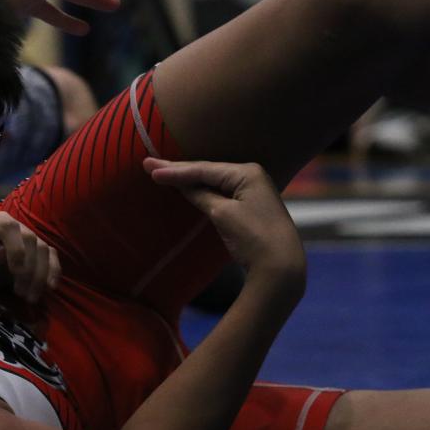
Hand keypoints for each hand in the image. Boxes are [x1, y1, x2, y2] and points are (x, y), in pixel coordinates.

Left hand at [0, 212, 61, 302]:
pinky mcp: (29, 250)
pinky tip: (49, 288)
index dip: (17, 248)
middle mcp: (4, 224)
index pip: (7, 227)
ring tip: (30, 298)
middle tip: (22, 295)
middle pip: (29, 238)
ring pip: (42, 248)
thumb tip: (3, 253)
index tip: (16, 273)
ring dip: (41, 274)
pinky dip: (52, 271)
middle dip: (30, 269)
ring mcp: (19, 236)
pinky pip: (49, 256)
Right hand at [145, 158, 305, 290]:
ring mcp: (252, 190)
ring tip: (163, 171)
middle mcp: (251, 176)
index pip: (203, 169)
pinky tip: (188, 186)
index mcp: (246, 173)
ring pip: (213, 181)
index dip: (175, 171)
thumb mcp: (222, 213)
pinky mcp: (250, 205)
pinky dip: (202, 189)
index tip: (149, 169)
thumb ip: (201, 195)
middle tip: (150, 163)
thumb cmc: (253, 237)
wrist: (280, 266)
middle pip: (207, 171)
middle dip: (178, 169)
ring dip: (189, 178)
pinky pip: (220, 191)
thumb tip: (183, 184)